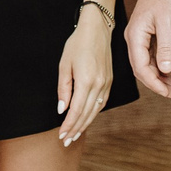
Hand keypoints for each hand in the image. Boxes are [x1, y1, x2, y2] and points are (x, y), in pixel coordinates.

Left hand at [57, 13, 114, 145]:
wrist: (97, 29)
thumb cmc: (77, 44)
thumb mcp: (64, 64)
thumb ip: (64, 88)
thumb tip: (62, 109)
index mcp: (87, 80)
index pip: (77, 110)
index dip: (69, 125)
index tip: (61, 135)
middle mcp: (99, 84)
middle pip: (87, 114)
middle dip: (76, 129)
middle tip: (66, 141)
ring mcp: (107, 83)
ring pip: (96, 110)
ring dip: (85, 124)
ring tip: (75, 134)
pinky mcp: (110, 81)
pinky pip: (102, 103)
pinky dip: (93, 113)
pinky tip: (86, 119)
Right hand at [126, 0, 170, 97]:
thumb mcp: (168, 23)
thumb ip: (166, 48)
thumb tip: (166, 70)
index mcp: (135, 37)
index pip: (141, 68)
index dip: (154, 83)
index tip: (167, 93)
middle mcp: (133, 39)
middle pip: (140, 69)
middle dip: (155, 83)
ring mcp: (138, 38)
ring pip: (144, 64)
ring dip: (157, 76)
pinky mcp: (145, 35)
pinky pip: (148, 56)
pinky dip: (158, 66)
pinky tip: (168, 72)